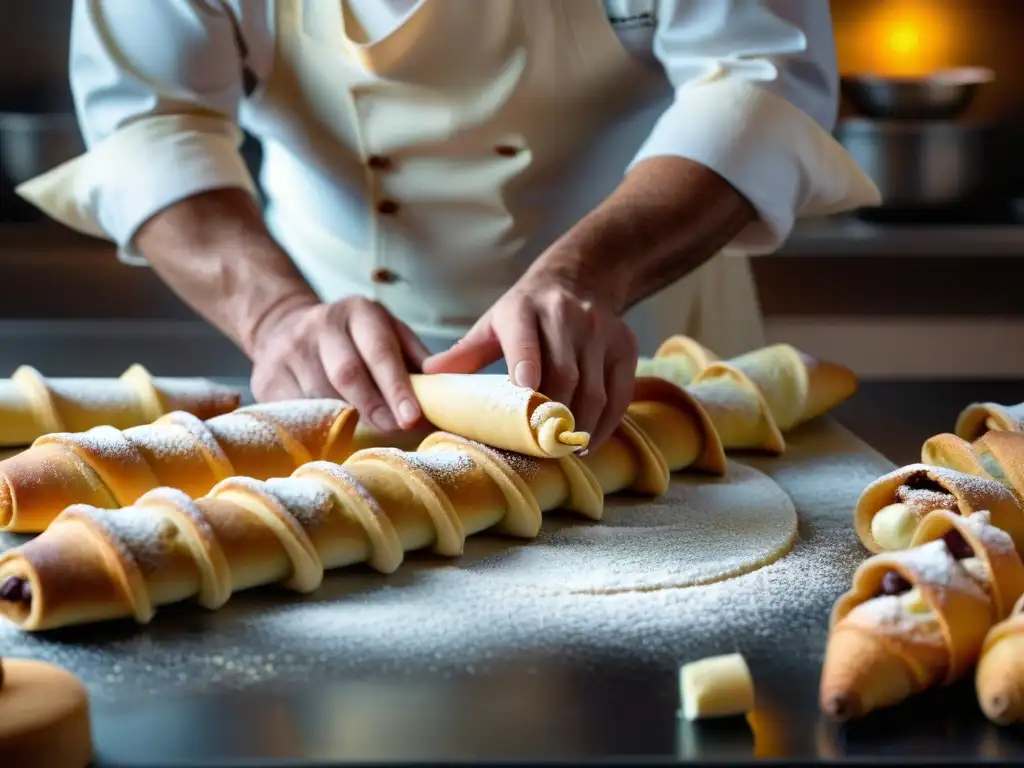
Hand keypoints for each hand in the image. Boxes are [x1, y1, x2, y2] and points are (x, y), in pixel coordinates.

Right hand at [250, 296, 428, 432]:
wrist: (284, 326)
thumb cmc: (354, 340)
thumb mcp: (388, 334)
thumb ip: (417, 360)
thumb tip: (447, 393)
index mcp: (359, 312)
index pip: (380, 351)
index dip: (397, 387)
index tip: (412, 417)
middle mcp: (322, 325)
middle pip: (348, 374)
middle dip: (374, 408)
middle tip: (394, 430)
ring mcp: (289, 349)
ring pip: (321, 396)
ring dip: (347, 421)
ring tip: (366, 433)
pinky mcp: (266, 377)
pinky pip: (295, 411)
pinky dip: (316, 427)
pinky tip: (331, 434)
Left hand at [421, 269, 637, 450]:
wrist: (580, 278)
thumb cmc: (527, 312)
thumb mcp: (493, 324)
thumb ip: (464, 353)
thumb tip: (426, 378)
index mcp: (524, 309)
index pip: (525, 340)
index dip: (526, 366)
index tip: (525, 395)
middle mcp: (566, 316)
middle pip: (564, 374)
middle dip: (553, 415)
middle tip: (540, 448)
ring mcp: (601, 331)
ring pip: (594, 389)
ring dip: (579, 426)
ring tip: (564, 450)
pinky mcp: (625, 346)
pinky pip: (619, 393)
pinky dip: (605, 423)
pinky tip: (588, 441)